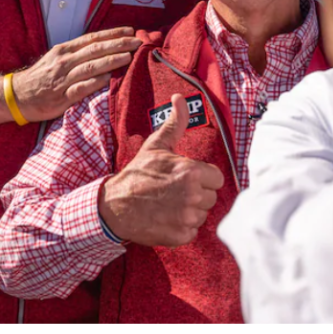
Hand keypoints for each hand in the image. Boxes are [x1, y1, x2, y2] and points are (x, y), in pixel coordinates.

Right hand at [12, 27, 141, 122]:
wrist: (16, 96)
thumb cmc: (40, 77)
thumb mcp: (56, 59)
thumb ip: (77, 54)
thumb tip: (102, 48)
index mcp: (64, 50)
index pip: (92, 39)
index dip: (112, 34)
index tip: (130, 30)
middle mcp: (65, 61)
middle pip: (95, 50)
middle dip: (118, 45)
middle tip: (137, 42)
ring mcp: (63, 79)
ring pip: (90, 67)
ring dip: (111, 61)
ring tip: (129, 57)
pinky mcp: (61, 97)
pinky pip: (81, 88)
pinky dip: (96, 83)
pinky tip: (109, 79)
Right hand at [98, 94, 224, 246]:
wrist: (115, 205)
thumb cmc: (137, 174)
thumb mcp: (156, 146)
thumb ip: (175, 123)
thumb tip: (180, 98)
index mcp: (192, 172)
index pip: (216, 178)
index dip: (202, 178)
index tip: (186, 178)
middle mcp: (192, 195)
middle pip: (210, 197)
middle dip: (196, 195)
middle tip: (174, 191)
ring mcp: (186, 217)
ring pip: (202, 215)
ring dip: (190, 212)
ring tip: (170, 204)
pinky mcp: (180, 235)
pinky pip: (192, 232)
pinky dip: (182, 228)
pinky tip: (167, 218)